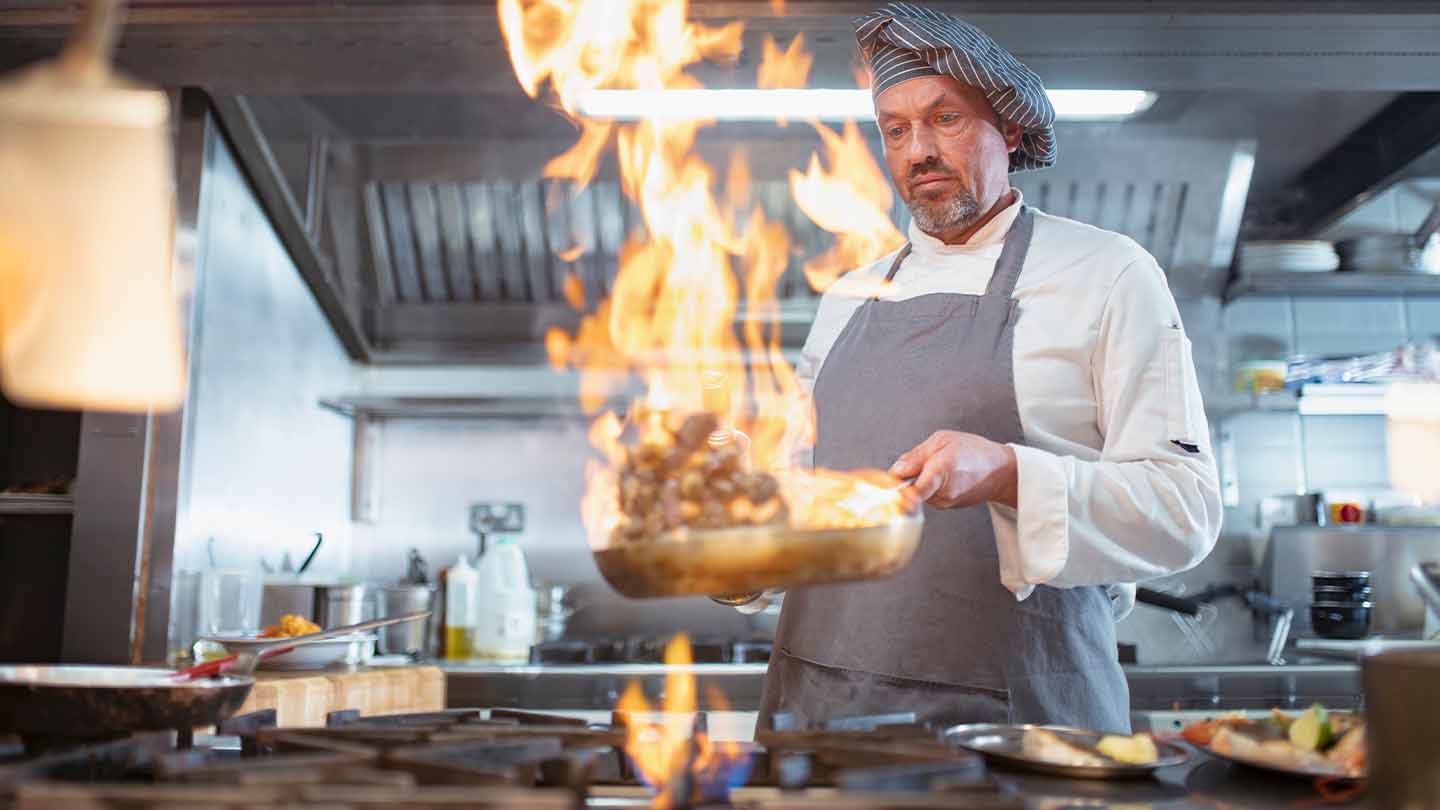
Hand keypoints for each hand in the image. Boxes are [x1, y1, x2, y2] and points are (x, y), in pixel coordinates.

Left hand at [888, 431, 1018, 508]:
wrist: (1001, 472)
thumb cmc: (974, 451)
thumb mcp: (943, 440)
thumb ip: (916, 456)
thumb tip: (895, 471)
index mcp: (942, 470)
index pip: (914, 490)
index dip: (898, 492)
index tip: (888, 491)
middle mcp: (943, 492)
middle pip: (910, 487)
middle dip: (910, 474)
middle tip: (925, 460)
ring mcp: (945, 503)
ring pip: (918, 491)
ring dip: (921, 479)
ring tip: (941, 466)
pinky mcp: (947, 507)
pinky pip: (928, 495)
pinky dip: (930, 485)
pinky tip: (946, 476)